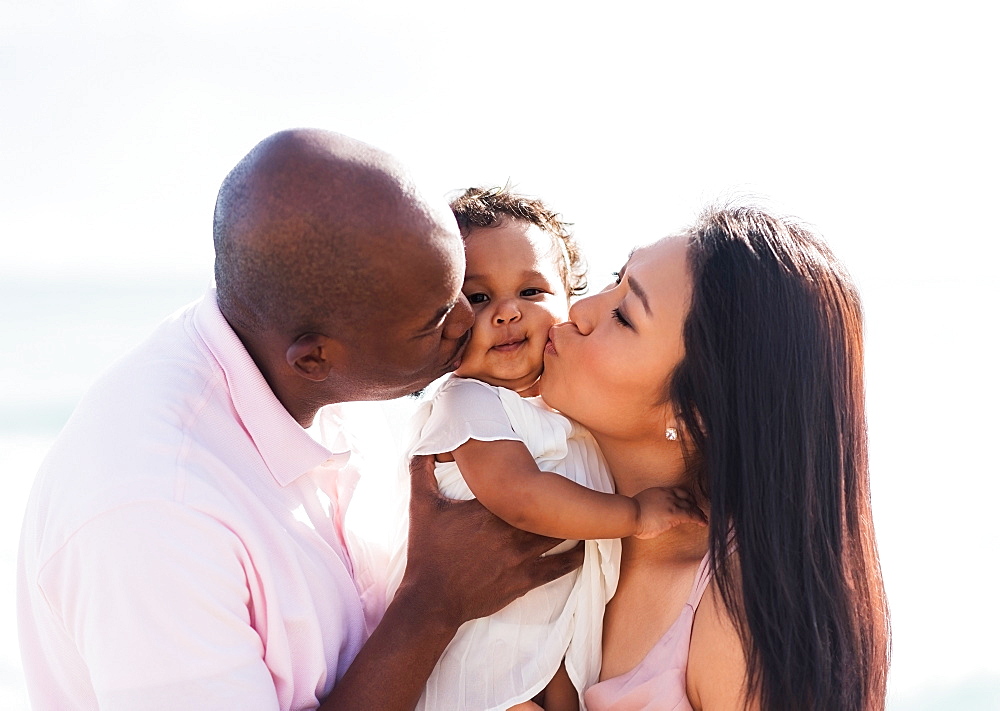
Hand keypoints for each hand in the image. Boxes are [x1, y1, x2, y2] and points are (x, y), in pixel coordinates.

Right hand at [394, 455, 584, 628]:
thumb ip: (420, 472)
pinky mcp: (524, 581)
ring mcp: (520, 557)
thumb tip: (422, 446)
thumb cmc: (427, 552)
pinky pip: (558, 567)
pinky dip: (574, 557)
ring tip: (588, 513)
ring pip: (557, 535)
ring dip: (572, 525)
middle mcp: (510, 530)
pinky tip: (585, 548)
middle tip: (577, 486)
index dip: (538, 475)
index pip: (522, 485)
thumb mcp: (420, 507)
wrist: (432, 600)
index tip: (549, 465)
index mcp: (489, 509)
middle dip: (562, 498)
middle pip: (547, 509)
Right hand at [632, 486, 706, 538]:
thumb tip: (655, 512)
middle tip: (699, 511)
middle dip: (694, 505)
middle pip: (687, 498)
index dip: (687, 498)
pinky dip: (699, 519)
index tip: (690, 502)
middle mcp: (668, 495)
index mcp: (661, 491)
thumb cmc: (631, 512)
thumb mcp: (644, 503)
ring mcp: (672, 503)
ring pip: (691, 506)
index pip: (678, 492)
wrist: (629, 514)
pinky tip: (703, 522)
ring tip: (704, 519)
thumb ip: (653, 505)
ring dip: (699, 513)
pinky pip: (691, 515)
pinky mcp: (674, 513)